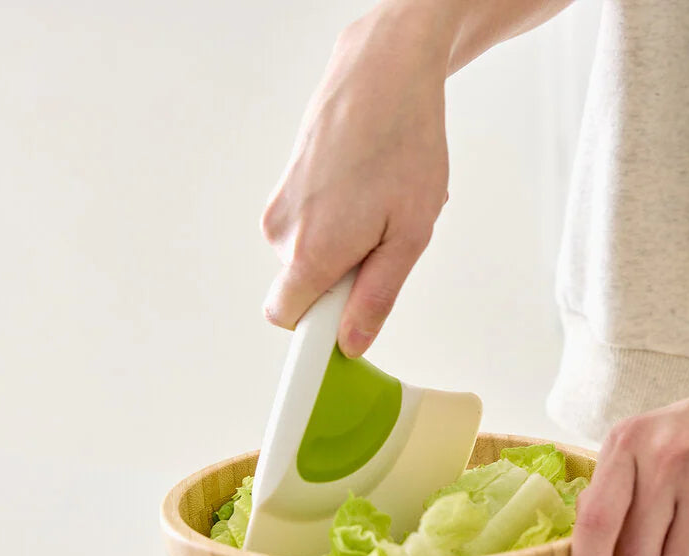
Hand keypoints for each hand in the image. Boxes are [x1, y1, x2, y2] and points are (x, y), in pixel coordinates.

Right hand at [261, 7, 453, 356]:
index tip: (338, 347)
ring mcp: (278, 207)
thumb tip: (352, 344)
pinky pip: (306, 231)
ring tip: (378, 207)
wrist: (382, 74)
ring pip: (306, 260)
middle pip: (303, 293)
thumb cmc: (404, 145)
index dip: (318, 337)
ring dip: (343, 249)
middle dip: (341, 285)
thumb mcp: (410, 234)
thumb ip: (377, 296)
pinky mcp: (282, 188)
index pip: (291, 324)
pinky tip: (364, 189)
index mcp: (312, 252)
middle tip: (384, 246)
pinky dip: (335, 223)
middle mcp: (282, 233)